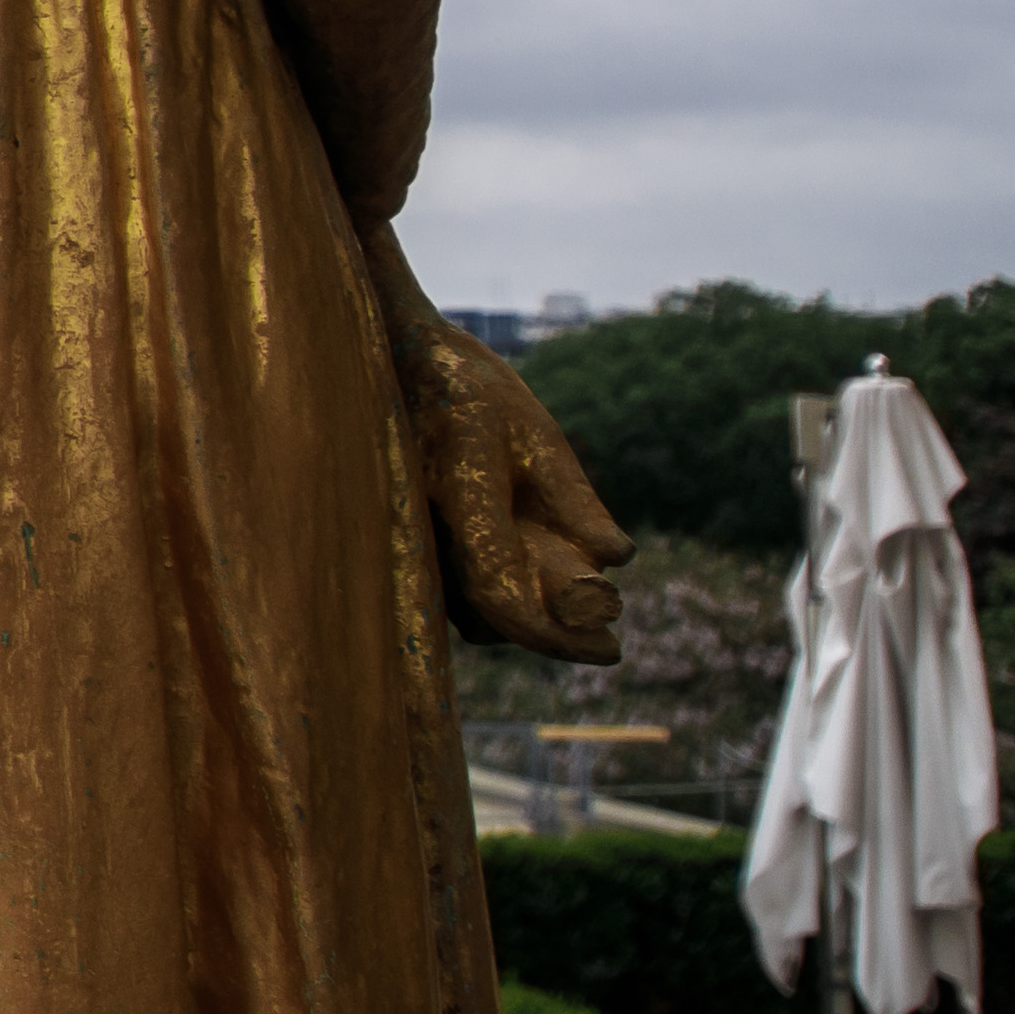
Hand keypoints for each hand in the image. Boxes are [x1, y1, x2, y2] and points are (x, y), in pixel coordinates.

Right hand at [371, 233, 627, 661]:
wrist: (396, 361)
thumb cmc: (471, 389)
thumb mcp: (536, 433)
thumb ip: (574, 499)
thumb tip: (618, 560)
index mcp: (460, 495)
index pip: (500, 594)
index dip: (556, 636)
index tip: (612, 651)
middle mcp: (424, 529)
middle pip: (487, 620)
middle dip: (550, 631)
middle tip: (606, 620)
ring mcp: (411, 541)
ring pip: (469, 614)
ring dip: (523, 615)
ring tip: (571, 582)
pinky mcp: (411, 544)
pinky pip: (456, 594)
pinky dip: (499, 596)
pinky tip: (531, 567)